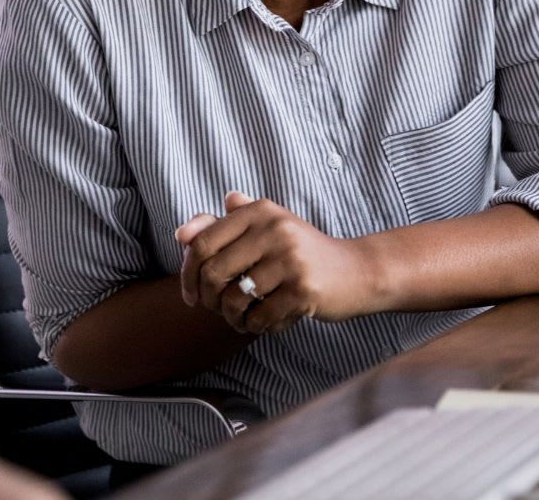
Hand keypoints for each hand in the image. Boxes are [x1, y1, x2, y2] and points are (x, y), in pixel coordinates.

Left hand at [174, 191, 378, 334]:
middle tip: (219, 310)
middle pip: (213, 273)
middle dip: (209, 301)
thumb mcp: (265, 230)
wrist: (356, 271)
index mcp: (260, 211)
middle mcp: (274, 229)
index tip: (191, 294)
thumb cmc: (302, 253)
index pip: (202, 242)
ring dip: (233, 318)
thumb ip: (223, 226)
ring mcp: (291, 259)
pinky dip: (257, 327)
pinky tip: (266, 322)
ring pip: (234, 299)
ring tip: (243, 319)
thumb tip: (181, 233)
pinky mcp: (304, 289)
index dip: (187, 273)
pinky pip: (260, 318)